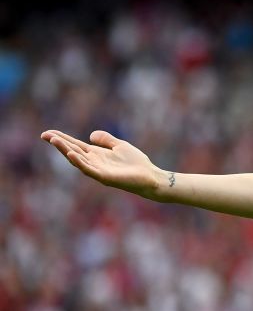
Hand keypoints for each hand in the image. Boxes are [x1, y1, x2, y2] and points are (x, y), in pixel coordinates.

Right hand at [40, 129, 163, 197]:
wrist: (150, 177)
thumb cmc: (136, 163)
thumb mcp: (120, 146)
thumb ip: (106, 139)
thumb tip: (90, 135)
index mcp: (96, 155)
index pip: (75, 145)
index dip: (62, 139)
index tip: (47, 133)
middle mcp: (94, 162)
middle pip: (72, 151)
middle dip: (59, 143)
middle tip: (45, 135)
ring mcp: (98, 170)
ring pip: (78, 160)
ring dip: (66, 150)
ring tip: (55, 141)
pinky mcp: (105, 177)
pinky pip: (89, 169)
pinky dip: (80, 162)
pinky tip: (72, 154)